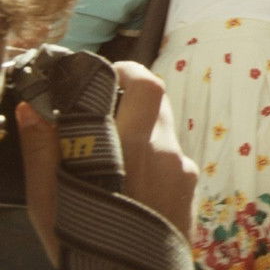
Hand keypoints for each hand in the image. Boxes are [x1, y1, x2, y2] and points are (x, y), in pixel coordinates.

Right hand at [21, 62, 198, 260]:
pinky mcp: (190, 188)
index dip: (125, 71)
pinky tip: (128, 182)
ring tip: (110, 156)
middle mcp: (164, 152)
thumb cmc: (83, 245)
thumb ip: (43, 148)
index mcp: (132, 146)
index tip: (104, 74)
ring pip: (164, 132)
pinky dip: (151, 159)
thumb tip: (32, 108)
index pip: (144, 85)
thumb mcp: (50, 199)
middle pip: (158, 101)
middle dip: (133, 95)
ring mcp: (181, 170)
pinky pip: (171, 159)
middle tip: (107, 104)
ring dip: (141, 131)